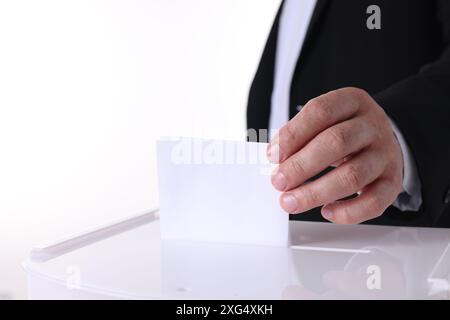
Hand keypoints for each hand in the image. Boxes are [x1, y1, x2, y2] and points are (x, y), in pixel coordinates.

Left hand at [267, 87, 403, 223]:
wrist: (381, 140)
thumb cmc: (343, 131)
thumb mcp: (322, 122)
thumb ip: (298, 137)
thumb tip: (275, 160)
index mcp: (351, 102)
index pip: (320, 111)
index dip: (293, 134)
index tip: (273, 155)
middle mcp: (372, 125)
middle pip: (336, 143)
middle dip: (301, 166)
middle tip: (278, 182)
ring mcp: (385, 154)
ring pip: (353, 175)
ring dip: (316, 193)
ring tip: (291, 202)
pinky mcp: (393, 182)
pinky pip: (374, 202)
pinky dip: (348, 212)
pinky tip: (326, 211)